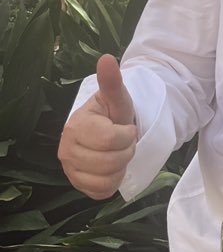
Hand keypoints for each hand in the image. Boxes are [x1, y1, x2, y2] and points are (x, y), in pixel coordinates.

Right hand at [58, 54, 136, 198]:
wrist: (108, 131)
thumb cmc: (113, 114)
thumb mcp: (118, 98)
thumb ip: (112, 82)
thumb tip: (106, 58)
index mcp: (76, 126)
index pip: (110, 140)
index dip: (127, 135)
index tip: (126, 128)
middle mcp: (66, 149)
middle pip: (110, 162)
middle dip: (126, 151)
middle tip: (124, 142)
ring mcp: (69, 170)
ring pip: (106, 179)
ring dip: (120, 167)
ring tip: (118, 154)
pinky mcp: (77, 185)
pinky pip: (102, 192)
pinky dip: (113, 182)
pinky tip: (111, 168)